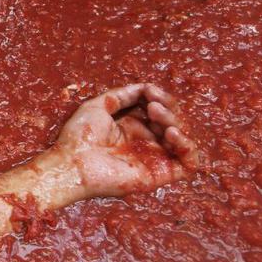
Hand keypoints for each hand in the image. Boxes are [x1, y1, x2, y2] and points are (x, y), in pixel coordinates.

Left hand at [57, 84, 198, 196]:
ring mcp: (154, 158)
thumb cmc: (79, 137)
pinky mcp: (160, 174)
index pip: (158, 109)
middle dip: (167, 106)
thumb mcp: (97, 106)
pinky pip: (189, 163)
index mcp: (131, 127)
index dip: (159, 97)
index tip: (149, 90)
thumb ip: (121, 95)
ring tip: (157, 114)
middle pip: (172, 120)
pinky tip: (172, 133)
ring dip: (175, 121)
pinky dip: (188, 146)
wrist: (72, 164)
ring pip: (182, 138)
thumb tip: (144, 87)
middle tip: (153, 104)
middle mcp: (145, 142)